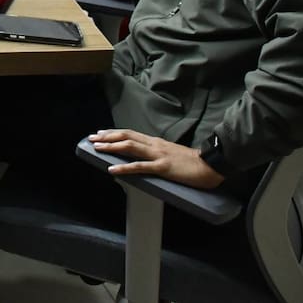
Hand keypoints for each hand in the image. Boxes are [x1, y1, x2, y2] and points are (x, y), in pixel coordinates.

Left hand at [89, 129, 223, 188]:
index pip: (130, 134)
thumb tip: (144, 157)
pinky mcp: (162, 167)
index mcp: (156, 142)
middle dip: (107, 137)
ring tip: (97, 148)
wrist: (211, 165)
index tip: (100, 133)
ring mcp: (158, 155)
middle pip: (126, 137)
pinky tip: (112, 169)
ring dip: (111, 147)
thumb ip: (157, 153)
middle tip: (92, 138)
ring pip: (130, 148)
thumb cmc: (192, 162)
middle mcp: (154, 145)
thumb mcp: (171, 153)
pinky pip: (140, 167)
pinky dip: (124, 168)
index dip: (114, 133)